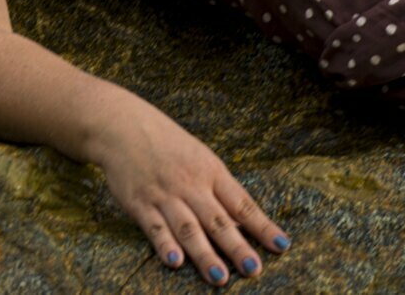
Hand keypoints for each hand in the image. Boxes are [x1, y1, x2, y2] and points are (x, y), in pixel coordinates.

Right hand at [94, 106, 288, 284]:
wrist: (122, 126)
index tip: (282, 246)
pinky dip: (164, 244)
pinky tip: (175, 261)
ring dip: (204, 254)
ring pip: (188, 229)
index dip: (262, 226)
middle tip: (253, 269)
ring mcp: (164, 195)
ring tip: (219, 277)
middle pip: (217, 221)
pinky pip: (154, 227)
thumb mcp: (200, 157)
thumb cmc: (167, 143)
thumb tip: (243, 223)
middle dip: (237, 247)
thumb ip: (219, 189)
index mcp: (210, 172)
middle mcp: (190, 185)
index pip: (242, 203)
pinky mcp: (139, 203)